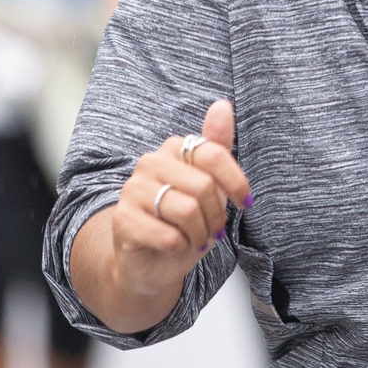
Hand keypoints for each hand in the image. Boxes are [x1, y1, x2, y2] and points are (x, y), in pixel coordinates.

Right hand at [105, 100, 249, 308]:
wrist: (151, 262)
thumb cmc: (183, 223)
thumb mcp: (210, 186)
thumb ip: (216, 145)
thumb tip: (223, 105)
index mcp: (172, 149)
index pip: (213, 154)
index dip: (236, 181)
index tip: (245, 202)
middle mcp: (150, 162)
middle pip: (204, 186)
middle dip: (216, 216)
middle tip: (212, 230)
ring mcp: (132, 189)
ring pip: (187, 211)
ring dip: (200, 234)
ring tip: (194, 238)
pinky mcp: (122, 220)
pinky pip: (170, 236)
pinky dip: (181, 248)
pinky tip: (174, 247)